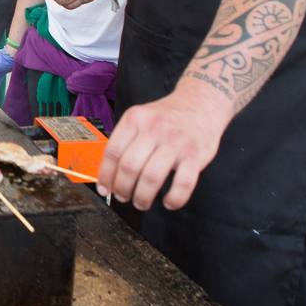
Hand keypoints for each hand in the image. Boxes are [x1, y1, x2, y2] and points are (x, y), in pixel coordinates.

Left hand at [97, 82, 232, 210]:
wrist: (201, 103)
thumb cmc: (167, 116)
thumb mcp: (141, 117)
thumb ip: (126, 140)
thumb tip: (108, 173)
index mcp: (135, 119)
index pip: (113, 151)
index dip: (105, 175)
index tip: (104, 188)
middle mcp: (154, 129)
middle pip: (129, 166)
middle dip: (122, 189)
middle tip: (122, 197)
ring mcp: (176, 142)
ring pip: (152, 177)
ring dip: (142, 197)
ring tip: (141, 202)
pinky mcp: (196, 155)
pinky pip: (183, 184)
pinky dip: (174, 199)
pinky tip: (168, 202)